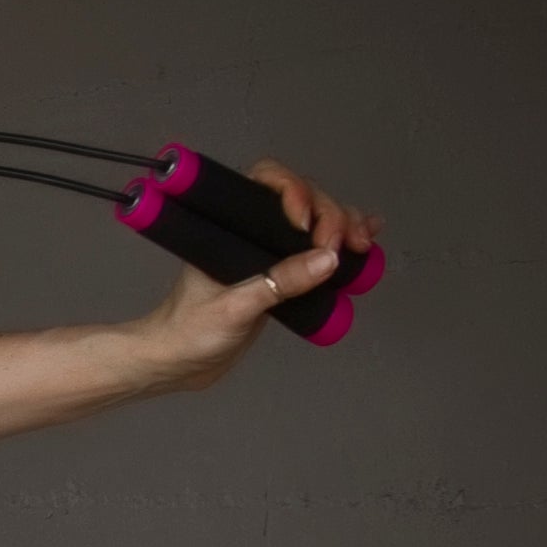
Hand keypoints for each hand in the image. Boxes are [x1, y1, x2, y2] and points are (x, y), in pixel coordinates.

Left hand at [126, 158, 383, 392]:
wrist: (177, 364)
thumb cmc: (188, 332)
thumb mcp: (234, 308)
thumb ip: (277, 283)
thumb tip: (328, 260)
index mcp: (228, 225)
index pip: (266, 182)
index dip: (295, 191)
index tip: (307, 224)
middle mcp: (250, 231)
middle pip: (303, 200)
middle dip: (331, 214)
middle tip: (344, 245)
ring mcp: (268, 253)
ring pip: (316, 223)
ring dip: (345, 226)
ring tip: (364, 244)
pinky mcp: (282, 275)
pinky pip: (317, 252)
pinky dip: (343, 243)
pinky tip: (369, 240)